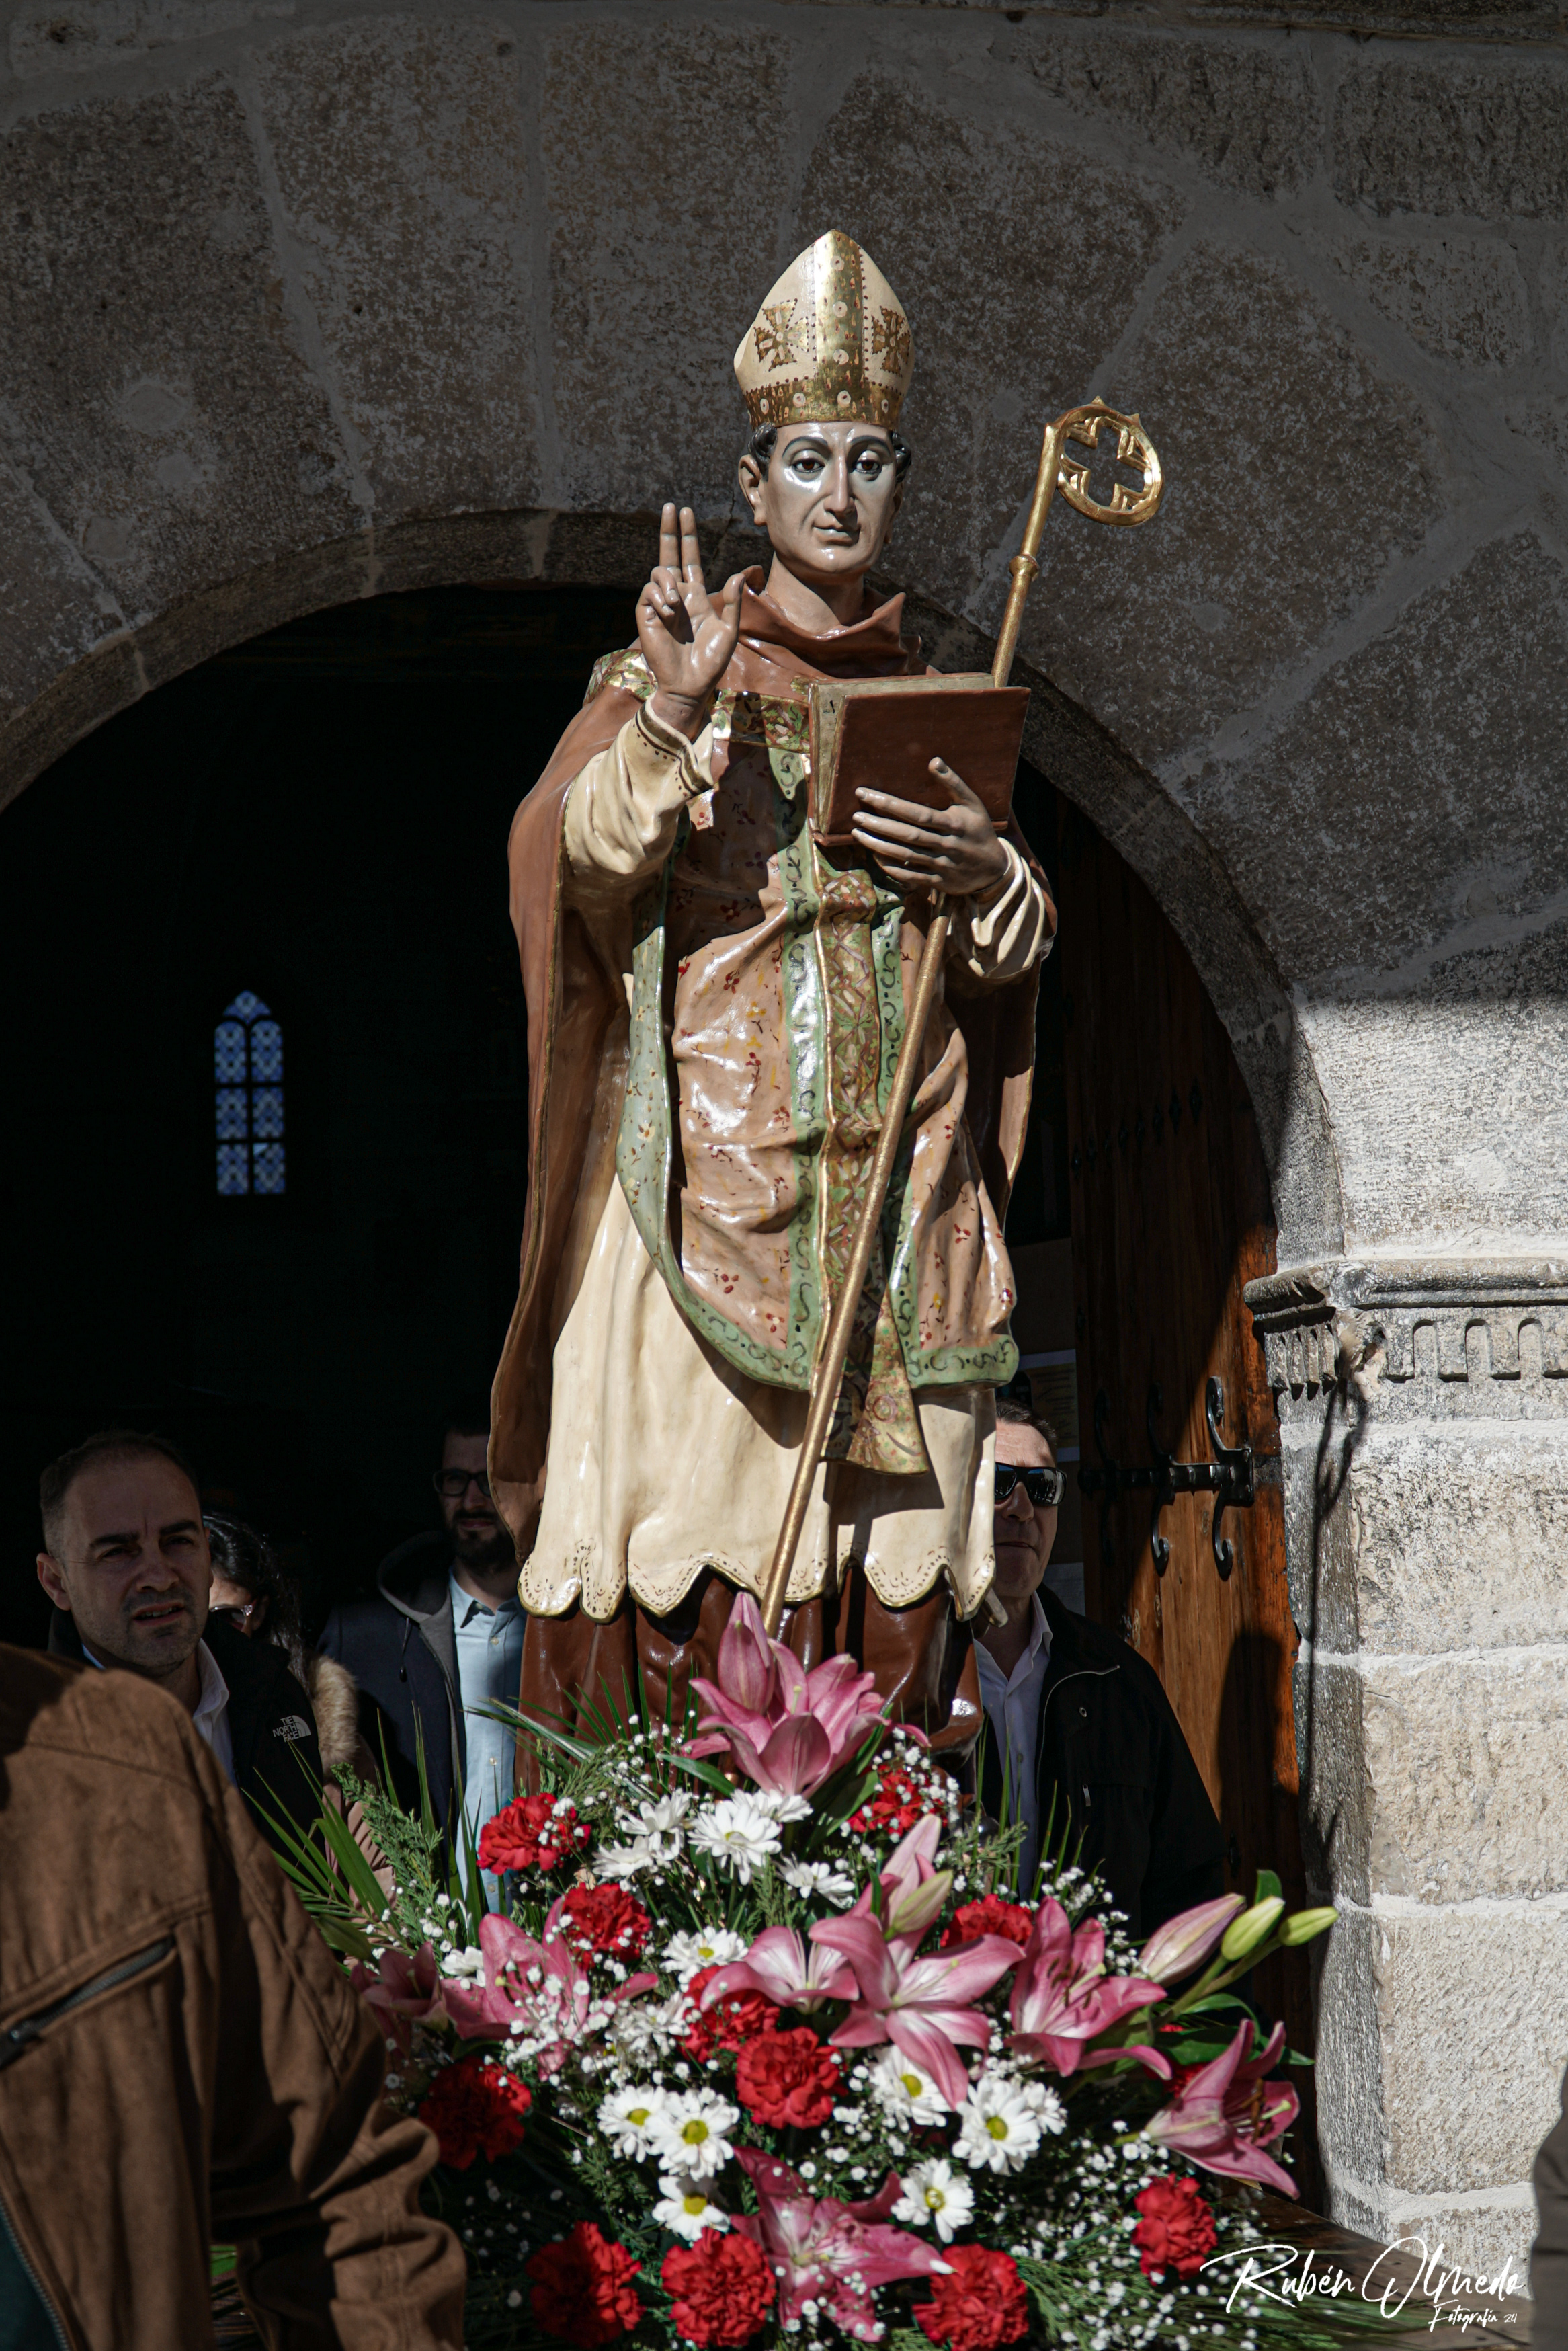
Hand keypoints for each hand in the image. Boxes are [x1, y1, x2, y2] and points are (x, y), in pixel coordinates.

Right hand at [636, 503, 745, 739]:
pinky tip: (669, 610)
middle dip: (669, 531)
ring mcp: (660, 606)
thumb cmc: (711, 662)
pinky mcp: (647, 617)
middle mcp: (677, 596)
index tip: (686, 512)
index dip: (687, 536)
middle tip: (670, 507)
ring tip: (676, 603)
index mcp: (697, 596)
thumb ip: (734, 602)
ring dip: (667, 581)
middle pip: (669, 556)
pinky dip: (658, 597)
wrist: (690, 685)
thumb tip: (740, 575)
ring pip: (658, 574)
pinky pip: (648, 594)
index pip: (689, 559)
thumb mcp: (729, 630)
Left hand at [851, 761, 1010, 898]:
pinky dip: (892, 869)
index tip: (867, 795)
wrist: (994, 869)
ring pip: (906, 856)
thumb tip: (933, 760)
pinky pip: (911, 877)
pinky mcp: (939, 882)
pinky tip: (875, 856)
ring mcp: (942, 865)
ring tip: (857, 834)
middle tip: (857, 816)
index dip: (891, 805)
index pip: (918, 813)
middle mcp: (947, 845)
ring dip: (879, 846)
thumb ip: (953, 782)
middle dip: (880, 825)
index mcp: (954, 824)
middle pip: (908, 835)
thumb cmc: (979, 830)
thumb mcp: (973, 803)